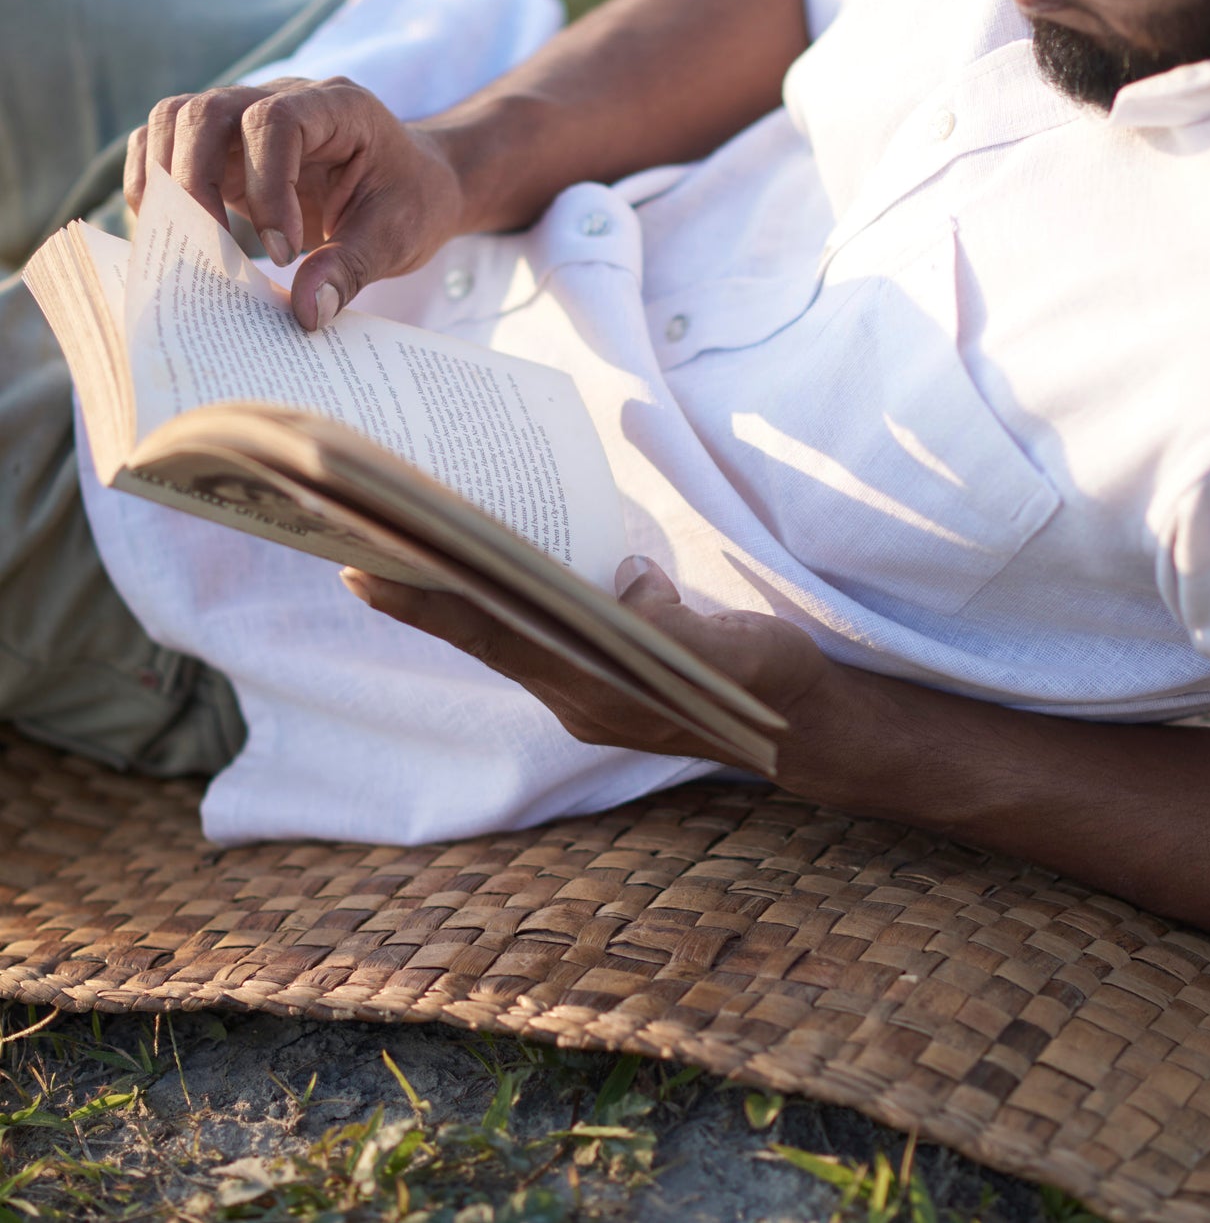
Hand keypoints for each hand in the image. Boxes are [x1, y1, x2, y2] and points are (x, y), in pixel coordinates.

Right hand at [124, 76, 465, 329]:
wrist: (417, 185)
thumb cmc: (412, 204)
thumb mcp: (397, 238)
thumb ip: (351, 269)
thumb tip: (304, 313)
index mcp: (338, 108)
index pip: (275, 121)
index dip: (268, 186)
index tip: (285, 251)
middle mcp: (284, 97)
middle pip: (207, 111)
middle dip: (198, 183)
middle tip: (218, 252)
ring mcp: (248, 117)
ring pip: (174, 119)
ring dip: (166, 179)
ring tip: (185, 242)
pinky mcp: (227, 148)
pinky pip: (167, 144)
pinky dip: (156, 183)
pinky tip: (172, 232)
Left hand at [338, 555, 836, 782]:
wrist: (801, 729)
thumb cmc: (775, 688)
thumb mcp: (742, 653)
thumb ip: (682, 624)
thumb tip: (628, 581)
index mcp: (602, 692)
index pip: (500, 636)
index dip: (433, 602)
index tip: (365, 568)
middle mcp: (578, 696)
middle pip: (483, 635)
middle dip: (418, 590)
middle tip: (349, 538)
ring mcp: (585, 690)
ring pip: (501, 635)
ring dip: (448, 596)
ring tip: (395, 547)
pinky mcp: (599, 677)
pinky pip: (531, 635)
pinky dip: (496, 601)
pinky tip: (484, 568)